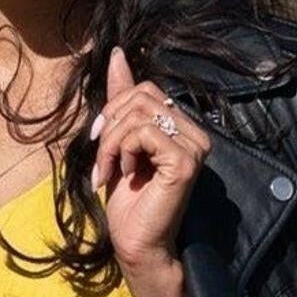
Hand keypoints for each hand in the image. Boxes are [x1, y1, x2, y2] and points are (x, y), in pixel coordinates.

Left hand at [89, 44, 210, 283]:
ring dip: (111, 143)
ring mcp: (195, 147)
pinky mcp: (186, 161)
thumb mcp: (119, 141)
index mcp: (183, 127)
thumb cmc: (129, 201)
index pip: (145, 89)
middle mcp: (196, 134)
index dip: (114, 108)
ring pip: (139, 114)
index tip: (100, 141)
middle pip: (141, 97)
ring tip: (108, 171)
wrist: (137, 243)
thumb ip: (122, 100)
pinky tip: (124, 176)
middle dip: (109, 126)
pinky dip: (122, 151)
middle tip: (101, 160)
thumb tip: (117, 54)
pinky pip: (143, 132)